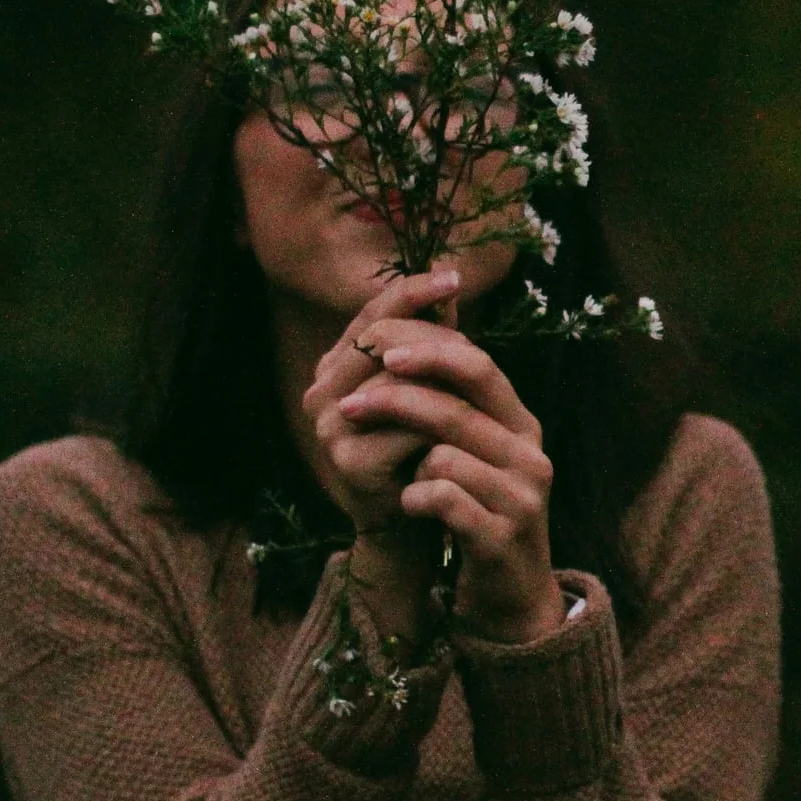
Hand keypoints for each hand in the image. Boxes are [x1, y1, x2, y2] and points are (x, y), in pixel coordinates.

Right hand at [302, 267, 466, 539]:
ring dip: (444, 381)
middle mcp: (321, 390)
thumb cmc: (420, 446)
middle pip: (385, 339)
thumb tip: (450, 278)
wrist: (411, 523)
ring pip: (398, 380)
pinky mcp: (351, 462)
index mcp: (336, 365)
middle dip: (437, 338)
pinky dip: (443, 424)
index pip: (371, 312)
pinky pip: (409, 427)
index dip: (412, 290)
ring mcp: (329, 427)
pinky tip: (467, 428)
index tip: (455, 277)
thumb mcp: (428, 386)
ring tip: (479, 387)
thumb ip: (432, 337)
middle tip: (476, 348)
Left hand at [325, 280, 566, 645]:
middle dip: (395, 402)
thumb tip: (402, 343)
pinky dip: (415, 500)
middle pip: (456, 410)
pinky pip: (442, 502)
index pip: (481, 368)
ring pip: (444, 458)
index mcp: (523, 426)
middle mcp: (531, 457)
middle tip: (347, 408)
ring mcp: (522, 499)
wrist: (513, 590)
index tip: (384, 352)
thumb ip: (455, 405)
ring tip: (407, 480)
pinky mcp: (502, 538)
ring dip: (409, 466)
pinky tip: (411, 507)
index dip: (431, 353)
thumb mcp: (478, 453)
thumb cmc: (480, 510)